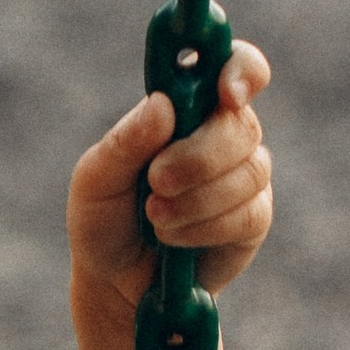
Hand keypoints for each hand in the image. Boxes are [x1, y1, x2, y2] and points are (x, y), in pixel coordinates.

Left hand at [68, 40, 273, 313]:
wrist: (115, 284)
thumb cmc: (104, 220)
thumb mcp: (95, 180)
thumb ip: (125, 142)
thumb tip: (163, 105)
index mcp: (186, 106)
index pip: (233, 65)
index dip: (240, 69)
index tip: (225, 92)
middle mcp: (222, 133)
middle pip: (240, 125)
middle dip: (197, 157)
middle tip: (156, 181)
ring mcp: (244, 175)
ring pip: (247, 172)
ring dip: (195, 200)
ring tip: (155, 218)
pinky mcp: (254, 218)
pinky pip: (247, 214)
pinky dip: (204, 228)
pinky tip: (175, 239)